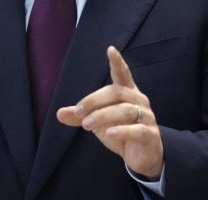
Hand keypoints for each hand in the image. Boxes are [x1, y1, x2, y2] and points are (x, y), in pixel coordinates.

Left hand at [57, 46, 163, 179]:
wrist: (141, 157)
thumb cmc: (120, 131)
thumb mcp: (97, 122)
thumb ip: (80, 117)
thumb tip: (58, 114)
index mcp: (127, 93)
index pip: (123, 74)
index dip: (117, 62)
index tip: (110, 49)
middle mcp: (139, 101)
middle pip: (117, 92)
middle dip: (95, 101)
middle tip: (79, 112)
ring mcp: (147, 117)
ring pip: (125, 110)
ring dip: (103, 115)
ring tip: (86, 125)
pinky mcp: (149, 134)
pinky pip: (137, 129)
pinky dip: (122, 131)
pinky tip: (109, 134)